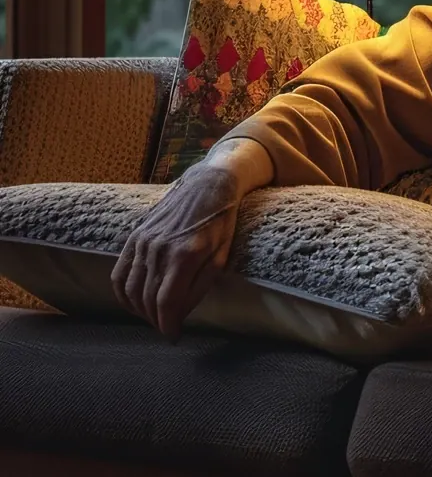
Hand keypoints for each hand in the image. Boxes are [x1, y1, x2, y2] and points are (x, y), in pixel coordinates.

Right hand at [110, 162, 242, 340]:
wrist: (209, 184)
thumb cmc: (221, 222)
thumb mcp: (222, 256)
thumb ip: (200, 287)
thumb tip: (180, 315)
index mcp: (185, 255)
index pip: (167, 303)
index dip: (168, 325)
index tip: (173, 337)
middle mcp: (159, 249)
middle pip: (148, 299)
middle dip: (156, 320)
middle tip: (167, 327)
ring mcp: (143, 241)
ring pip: (131, 290)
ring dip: (140, 310)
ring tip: (154, 317)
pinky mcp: (134, 236)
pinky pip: (119, 274)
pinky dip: (123, 294)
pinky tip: (134, 303)